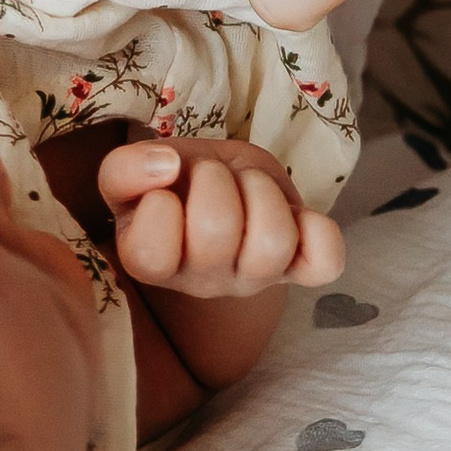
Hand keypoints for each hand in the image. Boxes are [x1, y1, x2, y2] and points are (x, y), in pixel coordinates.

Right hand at [99, 135, 343, 299]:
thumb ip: (123, 170)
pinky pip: (326, 261)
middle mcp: (203, 283)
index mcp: (151, 264)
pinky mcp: (300, 267)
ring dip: (261, 191)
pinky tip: (296, 216)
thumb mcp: (134, 172)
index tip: (164, 188)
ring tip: (247, 186)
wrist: (217, 185)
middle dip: (214, 180)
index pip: (152, 252)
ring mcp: (256, 279)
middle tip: (210, 176)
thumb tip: (165, 166)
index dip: (160, 205)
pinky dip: (319, 231)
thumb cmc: (171, 183)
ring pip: (272, 241)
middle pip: (216, 232)